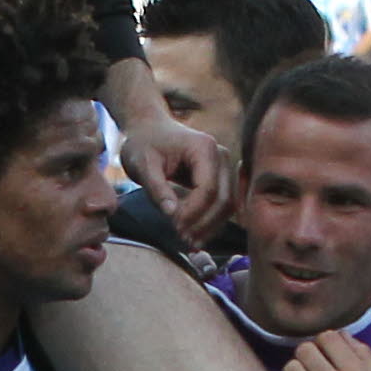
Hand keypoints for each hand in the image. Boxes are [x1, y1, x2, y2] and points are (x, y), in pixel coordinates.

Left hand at [120, 111, 226, 238]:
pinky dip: (211, 220)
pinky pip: (222, 202)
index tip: (175, 226)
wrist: (149, 128)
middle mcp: (221, 155)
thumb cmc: (144, 143)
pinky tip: (196, 234)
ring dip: (211, 226)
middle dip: (204, 222)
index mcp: (204, 148)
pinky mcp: (220, 175)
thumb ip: (157, 189)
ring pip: (228, 203)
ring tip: (190, 241)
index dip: (194, 212)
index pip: (208, 188)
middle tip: (184, 239)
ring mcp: (224, 165)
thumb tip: (172, 215)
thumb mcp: (142, 165)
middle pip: (224, 198)